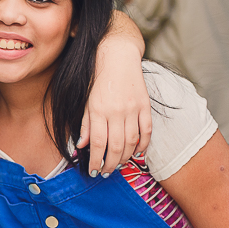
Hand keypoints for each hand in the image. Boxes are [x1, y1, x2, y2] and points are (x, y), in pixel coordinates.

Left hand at [78, 38, 150, 175]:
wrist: (117, 56)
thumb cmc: (98, 79)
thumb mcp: (86, 100)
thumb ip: (85, 124)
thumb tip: (81, 146)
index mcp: (98, 110)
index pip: (97, 143)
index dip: (95, 160)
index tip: (93, 170)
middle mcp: (116, 111)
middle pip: (115, 146)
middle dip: (110, 164)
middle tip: (106, 172)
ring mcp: (132, 109)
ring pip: (132, 142)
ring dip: (126, 158)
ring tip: (119, 165)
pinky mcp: (145, 105)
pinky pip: (147, 131)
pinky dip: (143, 145)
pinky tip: (138, 153)